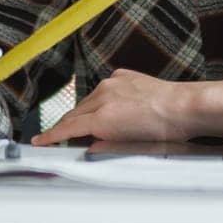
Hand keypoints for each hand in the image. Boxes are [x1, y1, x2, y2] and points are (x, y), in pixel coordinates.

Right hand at [31, 69, 194, 144]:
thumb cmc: (165, 130)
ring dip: (85, 114)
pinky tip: (111, 110)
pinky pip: (102, 90)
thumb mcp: (131, 147)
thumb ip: (104, 146)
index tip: (38, 141)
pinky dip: (101, 101)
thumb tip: (88, 147)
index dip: (51, 136)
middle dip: (65, 127)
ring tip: (90, 128)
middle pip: (74, 114)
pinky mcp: (121, 75)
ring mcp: (112, 83)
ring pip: (87, 101)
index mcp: (104, 118)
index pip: (69, 128)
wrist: (185, 106)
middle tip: (57, 138)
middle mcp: (103, 96)